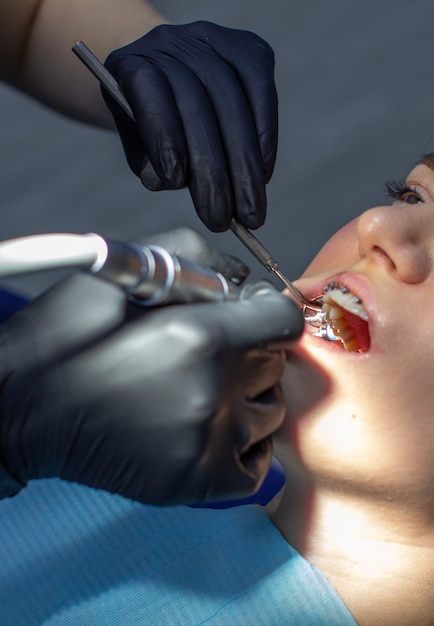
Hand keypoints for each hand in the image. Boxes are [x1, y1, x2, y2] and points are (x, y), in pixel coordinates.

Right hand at [0, 230, 301, 504]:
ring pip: (270, 412)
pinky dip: (244, 444)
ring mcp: (207, 445)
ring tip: (200, 391)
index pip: (283, 321)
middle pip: (276, 365)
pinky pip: (258, 463)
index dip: (266, 311)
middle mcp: (212, 394)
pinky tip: (209, 428)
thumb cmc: (66, 337)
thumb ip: (197, 257)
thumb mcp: (122, 271)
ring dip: (246, 397)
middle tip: (207, 352)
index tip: (246, 315)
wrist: (22, 409)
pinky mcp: (196, 482)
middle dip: (251, 351)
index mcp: (198, 337)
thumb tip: (244, 279)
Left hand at [102, 22, 277, 231]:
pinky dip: (265, 137)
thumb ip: (151, 162)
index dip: (165, 136)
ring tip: (249, 209)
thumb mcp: (140, 147)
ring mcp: (212, 40)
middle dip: (214, 170)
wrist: (167, 81)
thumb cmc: (152, 127)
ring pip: (233, 103)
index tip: (178, 181)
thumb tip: (177, 180)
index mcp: (130, 65)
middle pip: (197, 104)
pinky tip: (264, 173)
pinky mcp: (248, 48)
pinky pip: (262, 92)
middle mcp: (170, 43)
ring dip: (245, 165)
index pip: (150, 92)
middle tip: (224, 218)